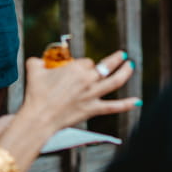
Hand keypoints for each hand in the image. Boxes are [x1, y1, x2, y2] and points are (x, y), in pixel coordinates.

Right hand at [20, 50, 137, 132]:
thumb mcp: (34, 68)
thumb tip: (37, 60)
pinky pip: (113, 107)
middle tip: (122, 55)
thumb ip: (38, 61)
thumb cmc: (35, 93)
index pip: (87, 62)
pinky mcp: (92, 109)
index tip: (78, 70)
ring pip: (115, 81)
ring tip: (131, 65)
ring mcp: (92, 95)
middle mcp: (88, 80)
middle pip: (105, 67)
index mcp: (76, 68)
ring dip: (126, 72)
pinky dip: (127, 104)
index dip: (83, 65)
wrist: (39, 117)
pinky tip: (137, 101)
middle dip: (116, 59)